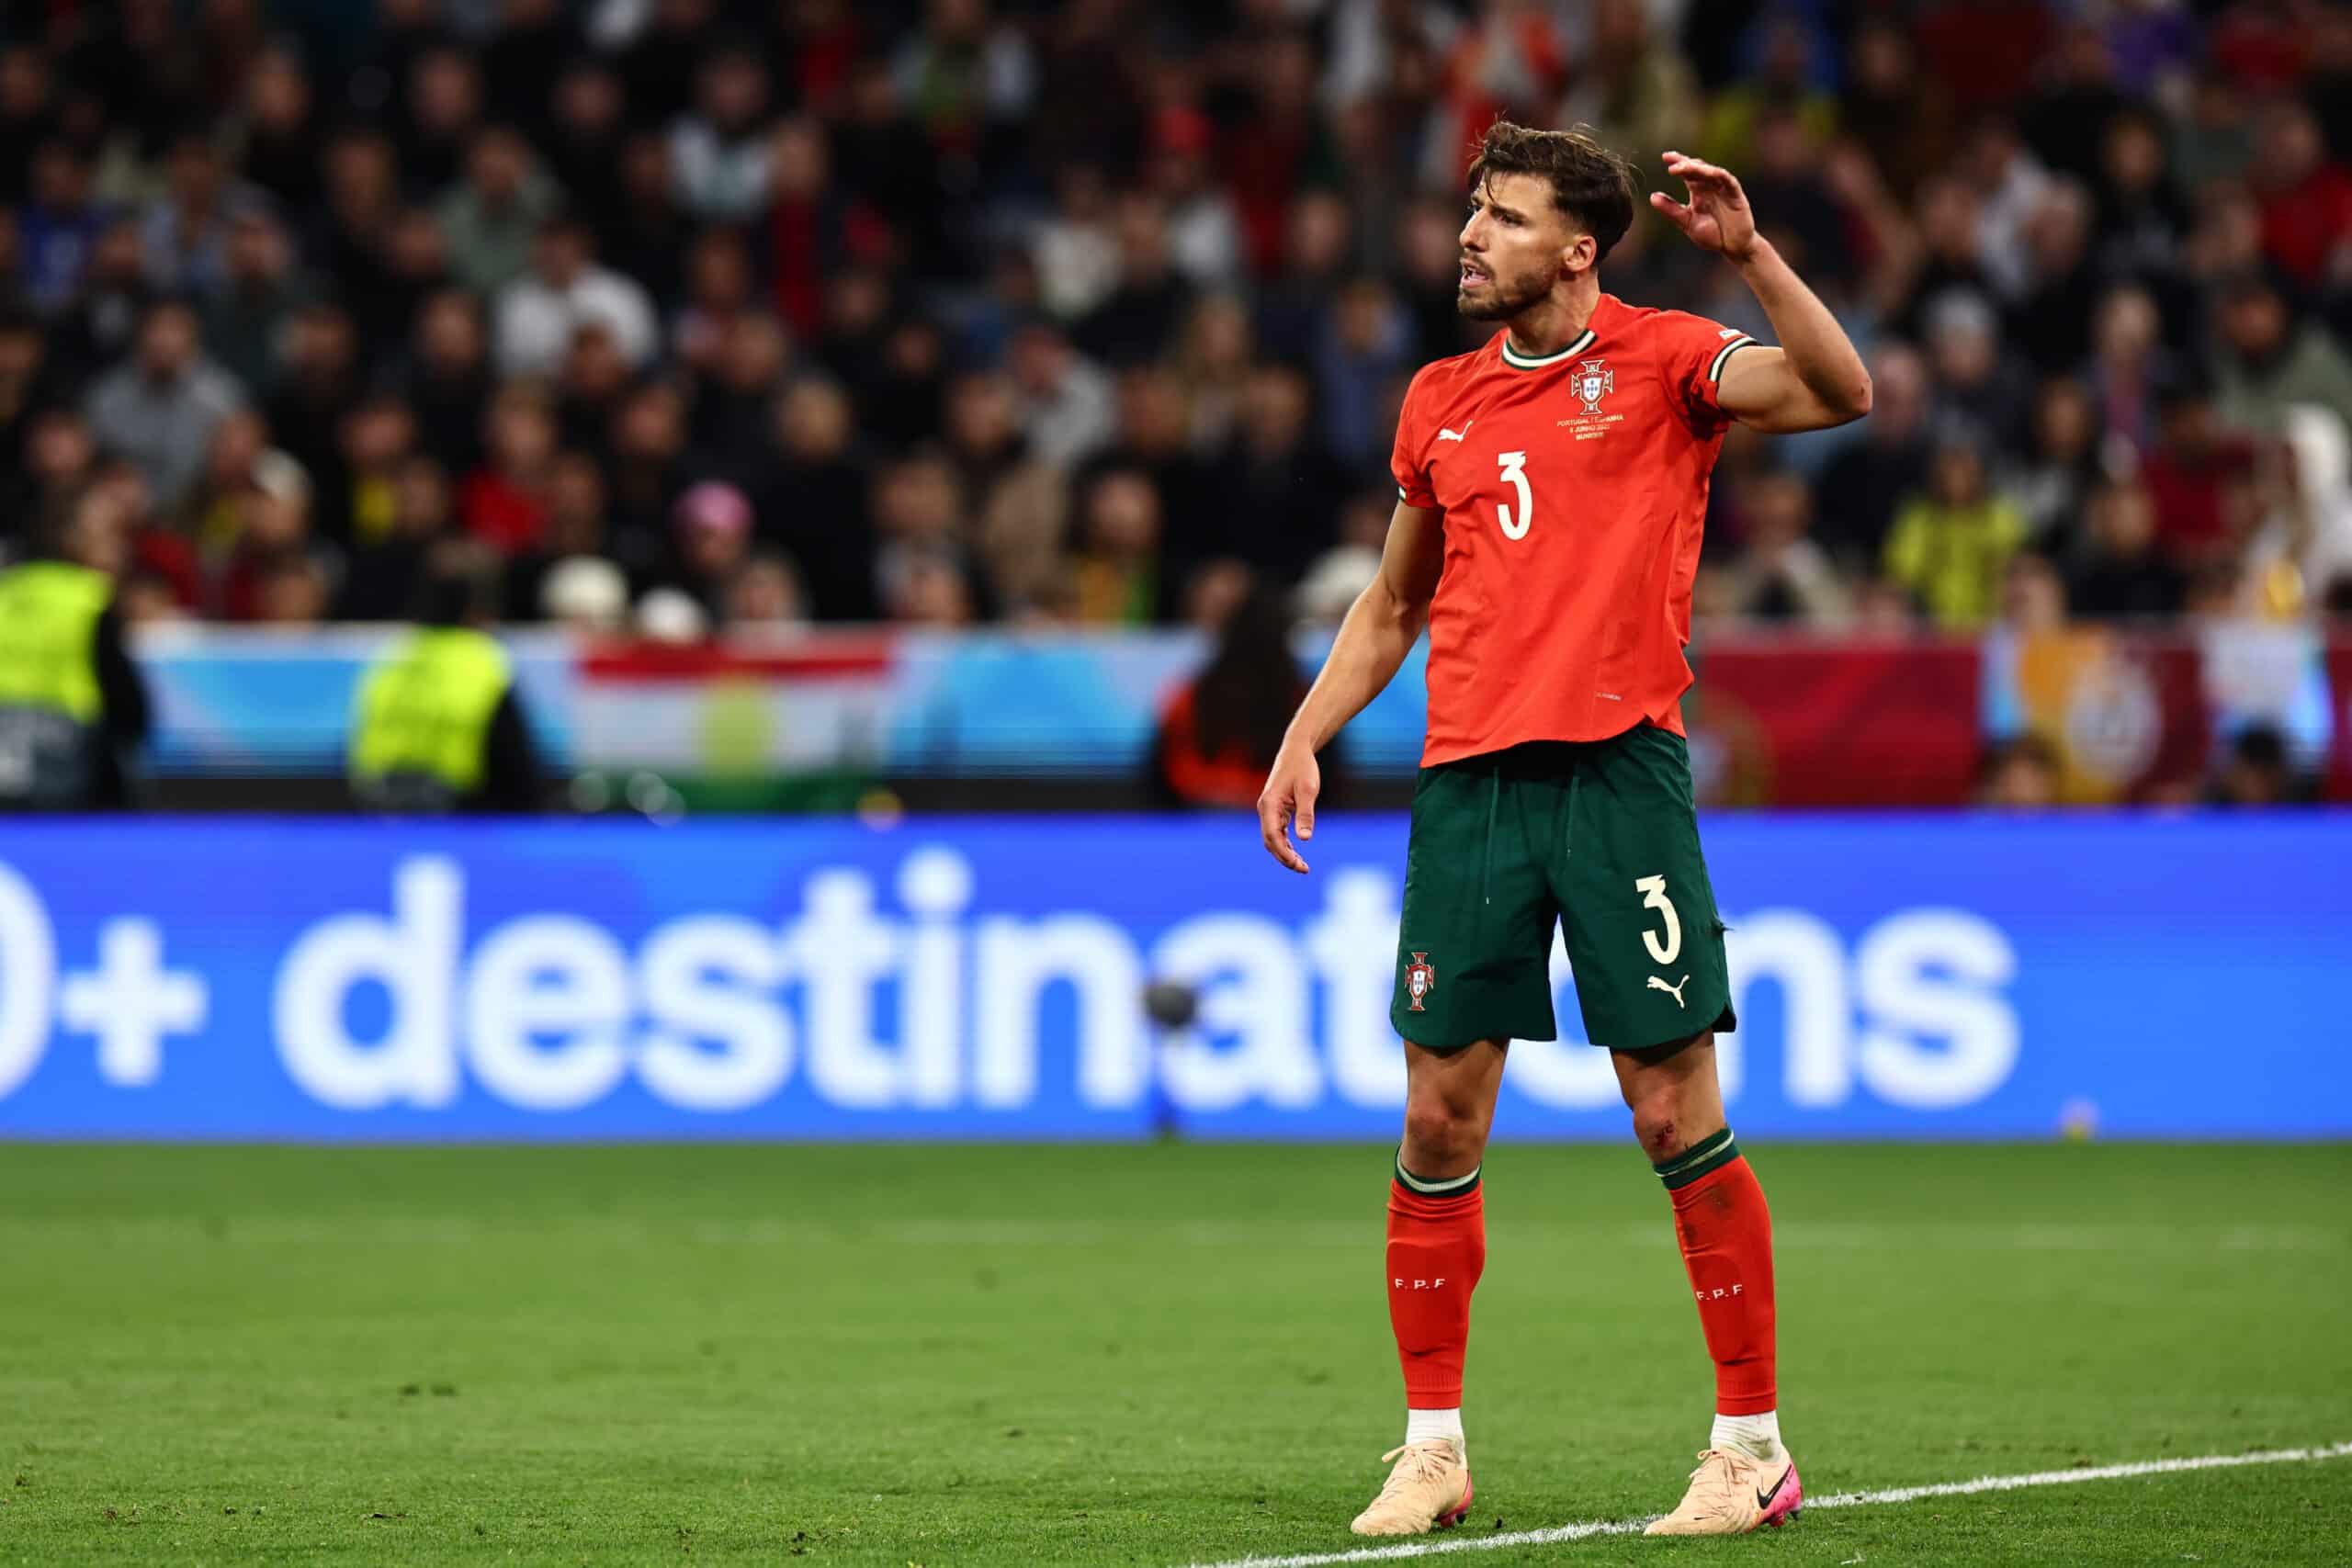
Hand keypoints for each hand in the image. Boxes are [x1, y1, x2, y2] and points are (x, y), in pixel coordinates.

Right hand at [1257, 741, 1319, 874]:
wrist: (1296, 751)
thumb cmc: (1303, 768)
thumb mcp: (1308, 790)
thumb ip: (1305, 814)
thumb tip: (1305, 839)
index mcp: (1269, 804)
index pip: (1271, 835)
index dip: (1283, 853)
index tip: (1298, 864)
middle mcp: (1265, 809)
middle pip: (1270, 841)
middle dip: (1285, 857)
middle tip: (1304, 869)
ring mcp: (1269, 810)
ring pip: (1273, 838)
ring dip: (1285, 853)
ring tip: (1302, 866)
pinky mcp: (1276, 810)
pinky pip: (1277, 832)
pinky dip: (1286, 844)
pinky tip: (1297, 853)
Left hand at [1651, 151, 1758, 262]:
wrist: (1733, 247)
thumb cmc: (1712, 234)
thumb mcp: (1687, 222)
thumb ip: (1671, 210)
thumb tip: (1652, 196)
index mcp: (1697, 191)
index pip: (1687, 172)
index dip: (1678, 162)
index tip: (1665, 156)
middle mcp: (1710, 186)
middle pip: (1698, 169)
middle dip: (1685, 164)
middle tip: (1672, 162)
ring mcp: (1723, 189)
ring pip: (1711, 172)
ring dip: (1698, 168)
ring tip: (1684, 168)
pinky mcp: (1735, 194)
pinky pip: (1728, 180)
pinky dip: (1718, 174)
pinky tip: (1708, 172)